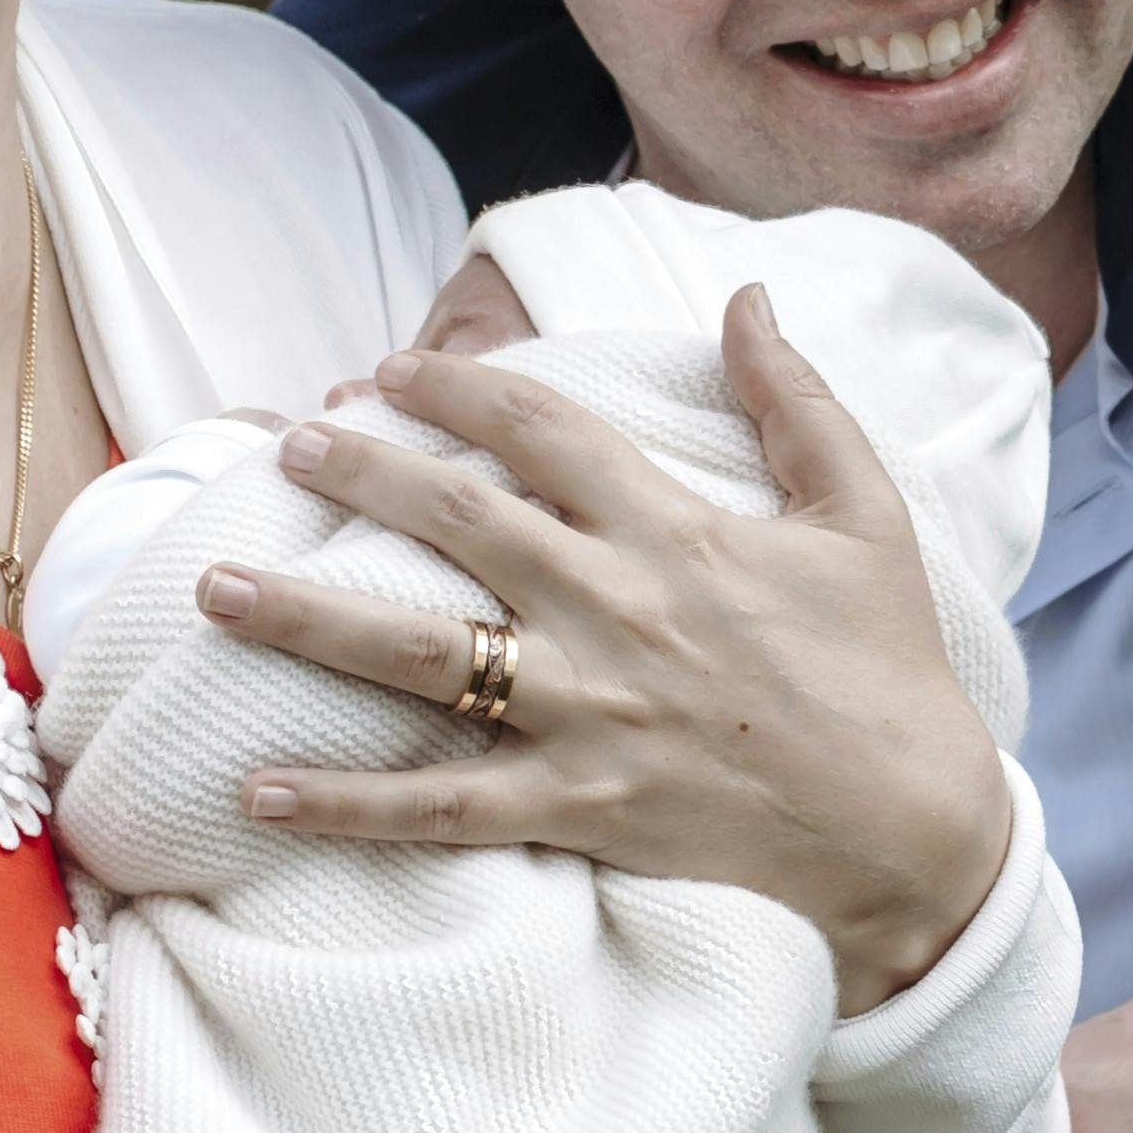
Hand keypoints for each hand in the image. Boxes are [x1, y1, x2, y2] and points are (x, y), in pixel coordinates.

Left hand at [199, 285, 1016, 1006]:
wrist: (917, 834)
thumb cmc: (887, 669)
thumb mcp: (863, 516)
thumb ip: (798, 399)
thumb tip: (744, 297)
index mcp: (679, 531)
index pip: (542, 431)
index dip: (456, 389)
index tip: (389, 370)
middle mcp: (617, 613)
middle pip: (458, 522)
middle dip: (359, 474)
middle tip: (284, 447)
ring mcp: (589, 716)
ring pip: (421, 659)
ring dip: (309, 620)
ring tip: (215, 590)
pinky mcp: (578, 810)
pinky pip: (438, 807)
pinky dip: (344, 805)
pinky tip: (255, 791)